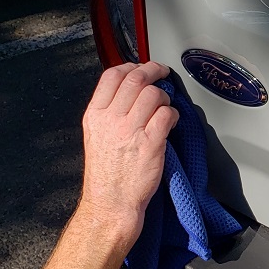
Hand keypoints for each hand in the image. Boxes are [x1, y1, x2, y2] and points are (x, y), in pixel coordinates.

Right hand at [77, 62, 177, 244]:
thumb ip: (109, 111)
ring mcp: (130, 130)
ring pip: (153, 94)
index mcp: (95, 115)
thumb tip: (129, 90)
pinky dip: (173, 114)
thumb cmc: (106, 173)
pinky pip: (167, 114)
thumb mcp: (96, 135)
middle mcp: (111, 119)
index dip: (131, 66)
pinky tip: (171, 121)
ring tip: (164, 106)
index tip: (141, 67)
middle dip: (153, 71)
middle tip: (162, 73)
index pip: (111, 75)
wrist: (111, 203)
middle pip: (135, 78)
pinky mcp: (151, 143)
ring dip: (164, 96)